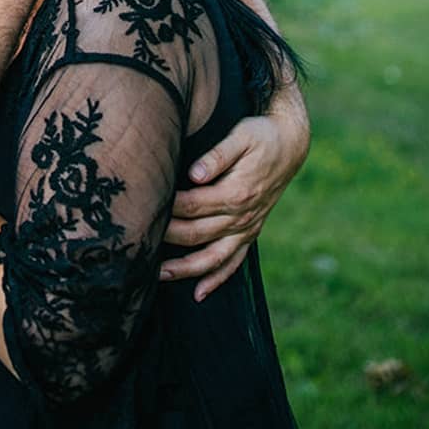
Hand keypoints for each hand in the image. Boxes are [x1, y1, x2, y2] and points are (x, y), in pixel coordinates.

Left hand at [162, 111, 304, 300]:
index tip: (146, 206)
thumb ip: (217, 156)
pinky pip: (234, 262)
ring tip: (158, 275)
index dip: (168, 207)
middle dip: (167, 238)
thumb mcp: (241, 137)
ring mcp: (247, 228)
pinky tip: (199, 293)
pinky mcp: (251, 232)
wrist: (290, 146)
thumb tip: (194, 174)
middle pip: (197, 233)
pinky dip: (217, 278)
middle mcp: (242, 216)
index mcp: (236, 193)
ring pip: (213, 257)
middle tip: (138, 241)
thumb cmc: (261, 136)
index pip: (192, 205)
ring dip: (186, 269)